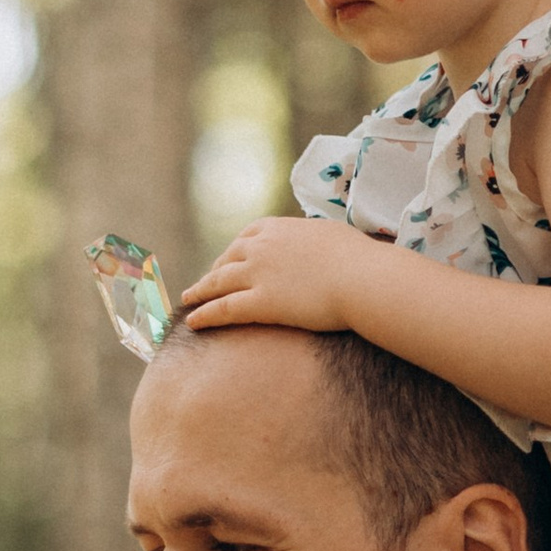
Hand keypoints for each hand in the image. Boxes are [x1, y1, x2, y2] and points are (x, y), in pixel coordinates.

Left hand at [180, 218, 357, 335]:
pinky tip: (193, 322)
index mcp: (279, 228)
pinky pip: (224, 309)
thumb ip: (316, 239)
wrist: (362, 278)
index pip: (247, 236)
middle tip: (206, 283)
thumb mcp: (333, 235)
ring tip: (188, 300)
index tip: (230, 259)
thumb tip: (322, 243)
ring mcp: (257, 274)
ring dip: (200, 291)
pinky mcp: (260, 302)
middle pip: (228, 258)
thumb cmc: (359, 258)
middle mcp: (261, 247)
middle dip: (215, 271)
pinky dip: (205, 314)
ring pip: (219, 283)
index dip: (235, 249)